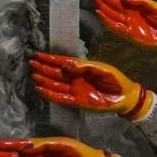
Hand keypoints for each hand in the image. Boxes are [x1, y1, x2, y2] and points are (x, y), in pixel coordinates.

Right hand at [30, 53, 144, 114]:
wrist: (125, 96)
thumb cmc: (116, 80)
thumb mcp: (102, 69)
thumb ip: (85, 67)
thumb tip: (67, 65)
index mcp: (83, 68)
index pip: (63, 62)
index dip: (51, 59)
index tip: (38, 55)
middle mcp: (77, 78)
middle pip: (56, 73)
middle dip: (44, 68)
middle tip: (31, 63)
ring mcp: (76, 90)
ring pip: (56, 84)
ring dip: (45, 80)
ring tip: (34, 75)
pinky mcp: (77, 101)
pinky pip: (60, 97)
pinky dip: (50, 94)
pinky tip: (40, 89)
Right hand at [93, 0, 156, 58]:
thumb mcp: (154, 8)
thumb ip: (139, 2)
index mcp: (136, 5)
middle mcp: (130, 13)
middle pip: (113, 2)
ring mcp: (128, 22)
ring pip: (111, 12)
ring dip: (102, 5)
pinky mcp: (128, 33)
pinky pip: (114, 26)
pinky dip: (106, 20)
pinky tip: (99, 12)